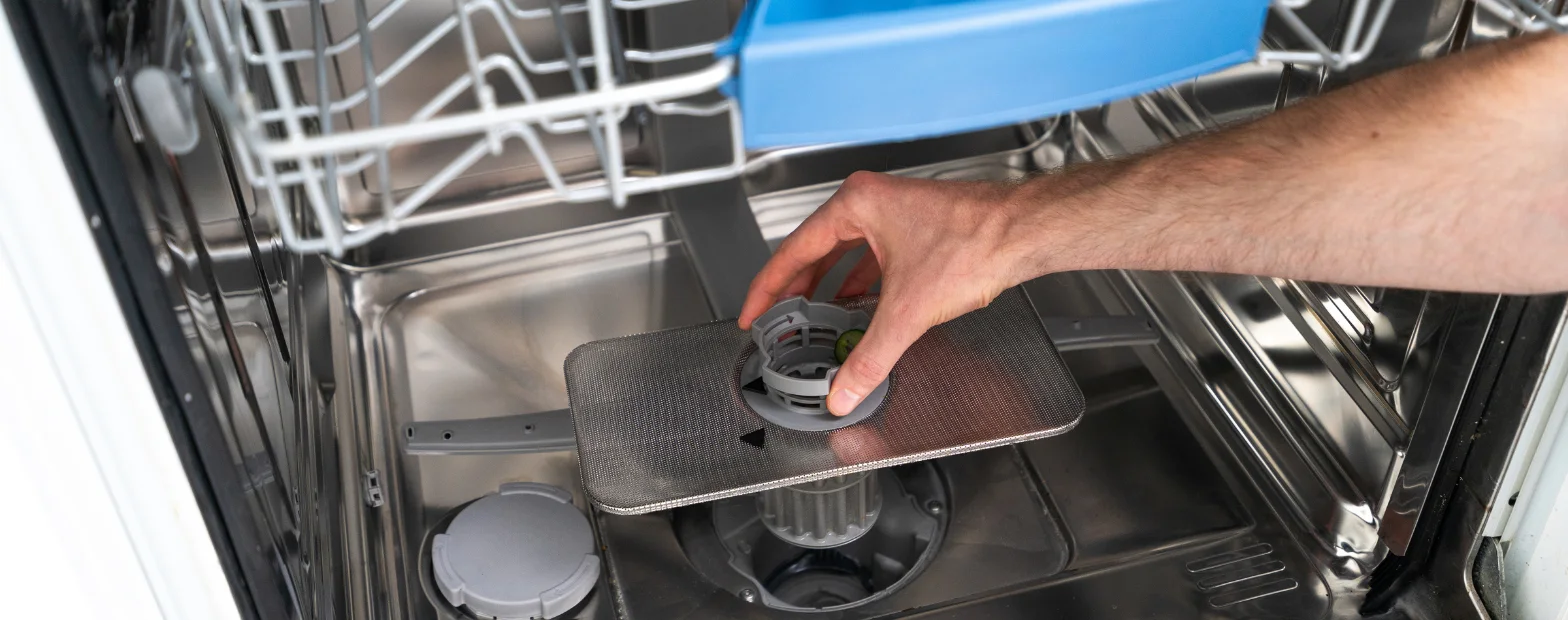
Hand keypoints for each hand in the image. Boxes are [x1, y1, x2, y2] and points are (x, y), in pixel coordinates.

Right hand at [737, 171, 1051, 415]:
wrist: (1024, 233)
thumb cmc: (976, 242)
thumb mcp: (908, 310)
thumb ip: (871, 357)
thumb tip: (846, 389)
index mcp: (856, 205)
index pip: (794, 251)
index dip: (770, 288)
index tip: (755, 311)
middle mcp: (872, 202)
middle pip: (816, 250)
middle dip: (798, 289)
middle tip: (780, 318)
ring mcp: (895, 213)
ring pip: (847, 253)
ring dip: (831, 286)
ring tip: (817, 317)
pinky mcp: (916, 228)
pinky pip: (874, 257)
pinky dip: (862, 282)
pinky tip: (863, 306)